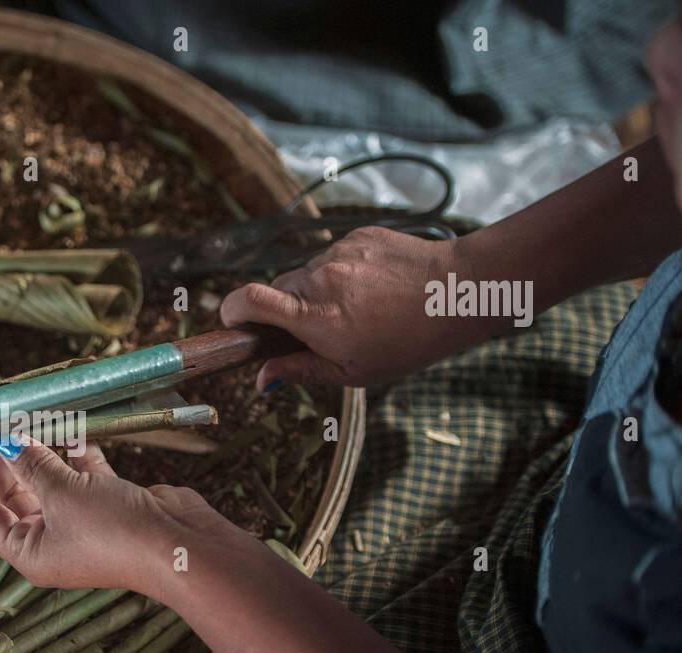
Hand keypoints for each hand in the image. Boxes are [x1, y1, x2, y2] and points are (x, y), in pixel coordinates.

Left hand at [0, 439, 235, 597]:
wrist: (180, 546)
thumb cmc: (114, 532)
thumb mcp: (62, 494)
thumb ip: (32, 463)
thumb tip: (7, 440)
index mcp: (31, 553)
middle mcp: (54, 541)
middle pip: (15, 496)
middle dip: (4, 460)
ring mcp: (84, 524)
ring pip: (51, 481)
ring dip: (41, 450)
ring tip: (26, 416)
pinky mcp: (112, 505)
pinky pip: (85, 474)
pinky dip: (78, 451)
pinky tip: (72, 425)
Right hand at [221, 227, 491, 389]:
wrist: (460, 291)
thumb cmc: (408, 341)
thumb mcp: (354, 372)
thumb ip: (301, 370)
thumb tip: (261, 378)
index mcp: (316, 318)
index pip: (248, 300)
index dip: (231, 310)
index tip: (232, 322)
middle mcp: (320, 280)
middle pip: (276, 290)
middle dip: (285, 310)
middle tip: (318, 330)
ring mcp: (338, 254)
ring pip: (306, 274)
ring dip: (317, 292)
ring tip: (358, 308)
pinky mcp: (356, 236)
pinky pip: (332, 257)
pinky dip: (342, 273)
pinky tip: (372, 288)